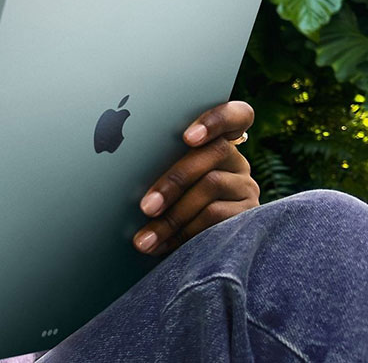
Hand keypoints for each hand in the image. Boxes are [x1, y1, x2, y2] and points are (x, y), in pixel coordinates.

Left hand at [132, 101, 259, 254]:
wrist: (193, 253)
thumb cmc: (162, 203)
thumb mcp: (160, 177)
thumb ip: (156, 162)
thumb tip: (119, 161)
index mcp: (214, 141)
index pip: (235, 115)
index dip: (216, 119)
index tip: (188, 137)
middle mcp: (235, 160)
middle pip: (214, 151)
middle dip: (174, 180)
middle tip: (145, 207)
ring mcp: (245, 186)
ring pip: (212, 185)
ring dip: (173, 215)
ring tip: (145, 238)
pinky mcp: (249, 215)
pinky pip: (219, 218)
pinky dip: (186, 233)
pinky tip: (163, 245)